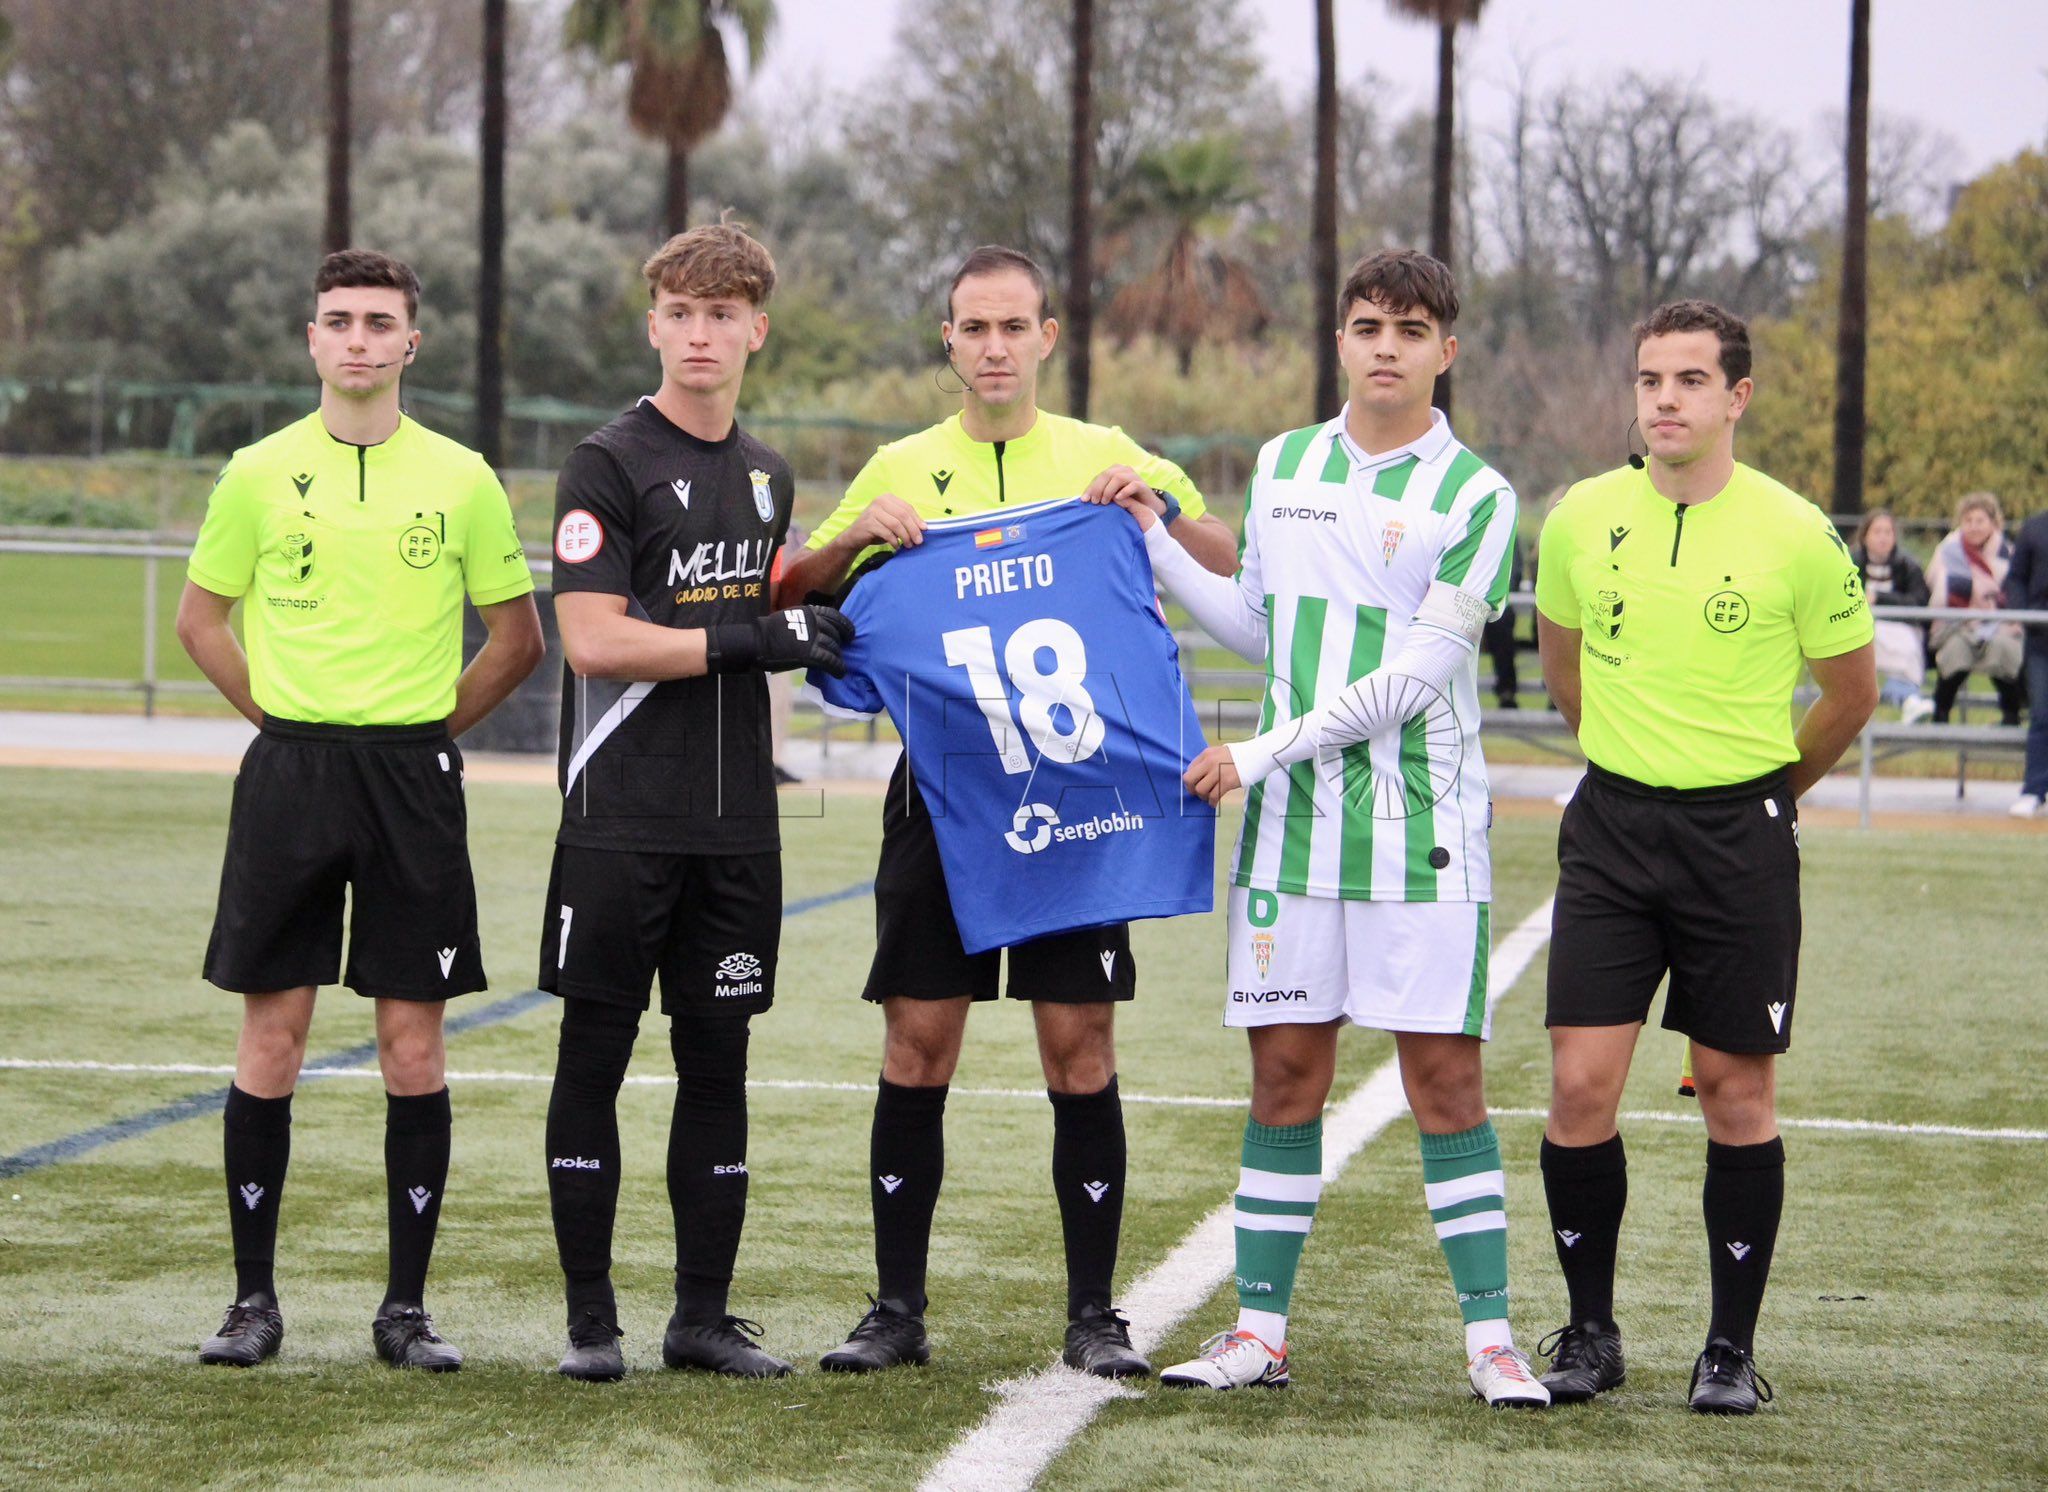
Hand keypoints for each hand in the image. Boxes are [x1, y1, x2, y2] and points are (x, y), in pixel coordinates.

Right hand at [706, 605, 854, 676]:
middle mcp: (813, 622)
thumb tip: (820, 631)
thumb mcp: (790, 618)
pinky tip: (840, 673)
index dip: (845, 625)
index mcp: (809, 612)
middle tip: (843, 651)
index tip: (850, 633)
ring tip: (839, 665)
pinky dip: (838, 668)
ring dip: (838, 657)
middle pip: (835, 633)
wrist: (755, 642)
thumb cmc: (769, 633)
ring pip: (834, 648)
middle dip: (841, 643)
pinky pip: (831, 661)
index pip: (834, 616)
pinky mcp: (810, 653)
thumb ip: (806, 622)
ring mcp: (812, 637)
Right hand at [843, 493, 924, 550]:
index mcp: (887, 498)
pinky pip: (887, 533)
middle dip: (913, 529)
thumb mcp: (892, 521)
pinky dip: (894, 541)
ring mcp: (873, 511)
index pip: (907, 508)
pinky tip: (896, 546)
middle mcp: (879, 501)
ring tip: (909, 545)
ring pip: (896, 524)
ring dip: (905, 536)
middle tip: (918, 541)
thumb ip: (905, 520)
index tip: (925, 530)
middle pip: (903, 515)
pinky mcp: (868, 523)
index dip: (917, 519)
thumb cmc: (877, 528)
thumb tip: (924, 527)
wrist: (854, 536)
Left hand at [1084, 465, 1162, 509]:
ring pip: (1118, 478)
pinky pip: (1133, 485)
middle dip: (1098, 488)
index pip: (1099, 477)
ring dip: (1109, 490)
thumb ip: (1100, 495)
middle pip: (1107, 475)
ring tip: (1105, 502)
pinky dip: (1124, 491)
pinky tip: (1118, 499)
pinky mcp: (1142, 484)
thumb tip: (1083, 500)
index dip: (1090, 488)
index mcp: (1114, 471)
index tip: (1084, 500)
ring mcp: (1134, 476)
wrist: (1147, 507)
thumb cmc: (1126, 502)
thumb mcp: (1111, 497)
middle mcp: (1124, 470)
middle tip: (1094, 502)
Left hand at [1184, 744, 1242, 804]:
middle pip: (1189, 780)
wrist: (1256, 755)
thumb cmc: (1238, 755)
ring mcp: (1218, 772)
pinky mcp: (1227, 782)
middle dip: (1191, 788)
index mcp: (1206, 754)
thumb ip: (1208, 761)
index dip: (1192, 779)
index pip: (1189, 769)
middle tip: (1198, 792)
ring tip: (1209, 797)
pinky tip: (1214, 802)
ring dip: (1203, 796)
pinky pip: (1213, 796)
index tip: (1196, 784)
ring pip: (1200, 790)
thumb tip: (1197, 775)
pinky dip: (1212, 802)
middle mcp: (1209, 762)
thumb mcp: (1219, 752)